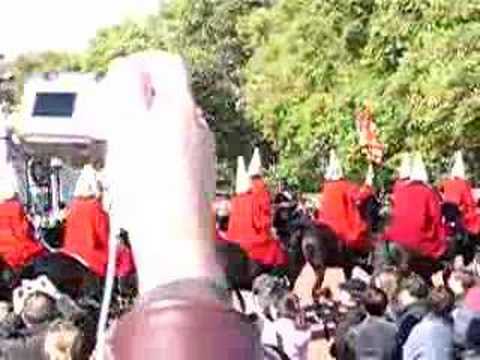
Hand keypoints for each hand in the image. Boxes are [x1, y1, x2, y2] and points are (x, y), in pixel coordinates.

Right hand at [101, 51, 219, 294]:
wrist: (176, 241)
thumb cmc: (151, 194)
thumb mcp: (125, 132)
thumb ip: (127, 94)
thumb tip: (129, 75)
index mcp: (182, 110)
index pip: (168, 65)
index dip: (142, 65)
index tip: (122, 77)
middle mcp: (198, 127)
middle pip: (168, 97)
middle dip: (139, 101)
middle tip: (115, 115)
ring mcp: (202, 151)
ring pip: (170, 125)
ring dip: (146, 127)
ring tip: (123, 149)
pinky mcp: (200, 173)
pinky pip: (177, 149)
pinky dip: (158, 149)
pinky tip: (141, 170)